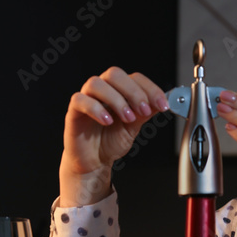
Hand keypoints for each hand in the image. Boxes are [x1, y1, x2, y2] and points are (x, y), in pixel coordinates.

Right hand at [59, 67, 168, 206]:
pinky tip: (108, 121)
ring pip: (96, 83)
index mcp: (119, 90)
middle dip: (133, 92)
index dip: (150, 89)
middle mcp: (102, 90)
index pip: (135, 78)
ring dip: (116, 100)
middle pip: (114, 74)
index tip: (162, 105)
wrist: (94, 161)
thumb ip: (144, 113)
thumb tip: (160, 102)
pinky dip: (96, 109)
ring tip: (127, 118)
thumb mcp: (134, 127)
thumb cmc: (110, 141)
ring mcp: (87, 98)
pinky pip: (80, 100)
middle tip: (143, 111)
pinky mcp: (74, 111)